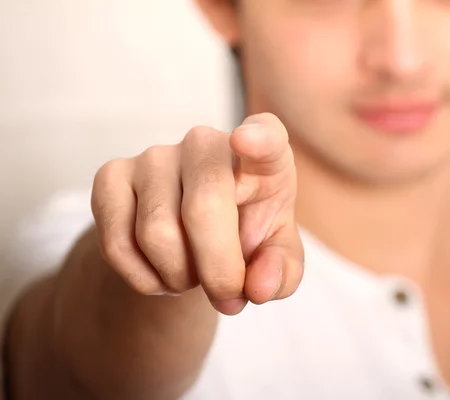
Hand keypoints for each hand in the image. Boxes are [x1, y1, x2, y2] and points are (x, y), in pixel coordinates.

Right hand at [91, 113, 303, 314]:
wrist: (193, 234)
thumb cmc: (245, 234)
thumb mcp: (275, 255)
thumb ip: (282, 271)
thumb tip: (259, 286)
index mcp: (262, 156)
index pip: (265, 136)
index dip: (258, 138)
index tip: (246, 139)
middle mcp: (205, 143)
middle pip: (203, 209)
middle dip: (217, 272)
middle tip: (227, 296)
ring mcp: (154, 155)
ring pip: (157, 234)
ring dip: (179, 277)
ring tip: (193, 274)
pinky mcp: (111, 175)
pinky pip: (116, 244)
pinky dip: (144, 279)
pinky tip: (162, 272)